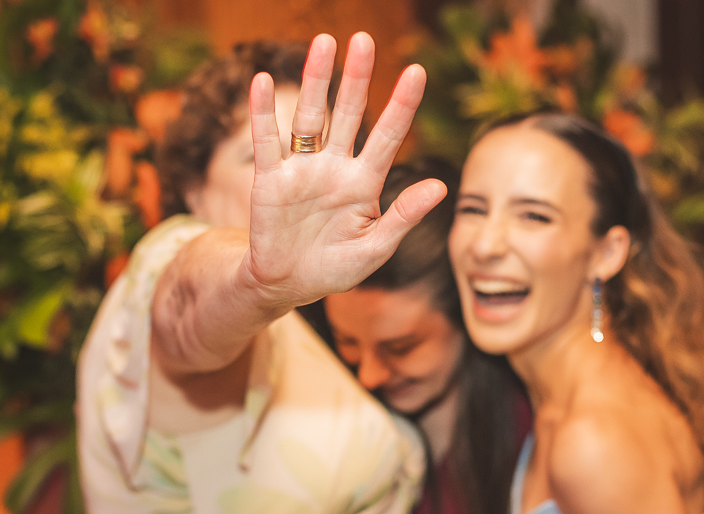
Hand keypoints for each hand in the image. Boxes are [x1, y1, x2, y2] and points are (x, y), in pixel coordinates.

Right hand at [245, 33, 446, 307]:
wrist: (288, 285)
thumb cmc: (335, 269)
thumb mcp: (375, 249)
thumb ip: (404, 217)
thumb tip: (440, 186)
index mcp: (365, 183)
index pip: (387, 136)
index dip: (401, 105)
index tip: (416, 71)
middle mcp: (335, 167)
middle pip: (347, 114)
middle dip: (356, 78)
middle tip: (364, 39)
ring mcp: (302, 169)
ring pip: (310, 117)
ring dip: (315, 81)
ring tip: (323, 43)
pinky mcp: (269, 179)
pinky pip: (266, 140)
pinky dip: (262, 112)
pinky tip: (263, 81)